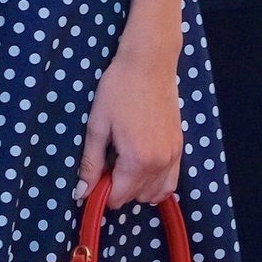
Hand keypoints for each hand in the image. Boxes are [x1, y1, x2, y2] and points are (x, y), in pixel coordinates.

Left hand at [77, 34, 183, 207]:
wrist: (150, 64)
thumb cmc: (119, 89)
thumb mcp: (97, 126)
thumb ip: (91, 163)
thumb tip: (82, 193)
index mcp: (137, 160)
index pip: (118, 197)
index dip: (101, 193)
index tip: (93, 177)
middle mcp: (160, 163)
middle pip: (136, 197)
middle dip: (118, 189)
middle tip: (106, 164)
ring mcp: (174, 156)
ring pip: (155, 193)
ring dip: (137, 188)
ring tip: (123, 165)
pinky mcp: (180, 148)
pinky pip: (171, 182)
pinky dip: (156, 183)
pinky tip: (141, 168)